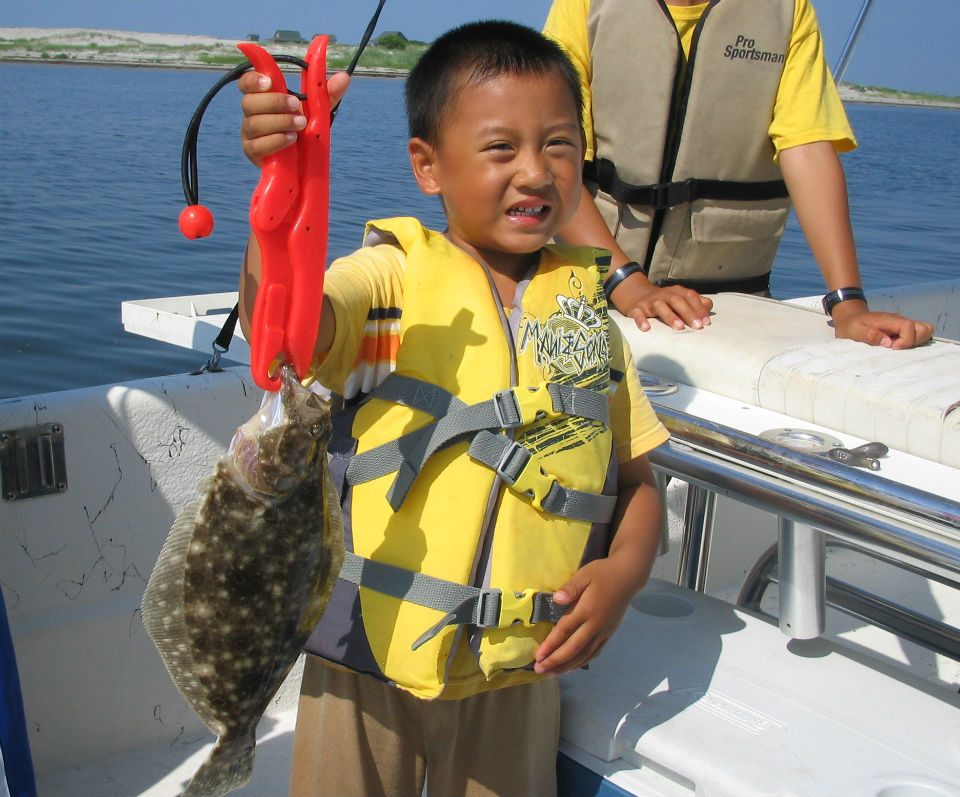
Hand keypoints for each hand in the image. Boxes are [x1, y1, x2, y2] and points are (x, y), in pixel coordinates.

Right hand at [239, 70, 350, 166]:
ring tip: (301, 124)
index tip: (270, 81)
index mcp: (262, 98)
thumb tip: (344, 77)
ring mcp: (250, 135)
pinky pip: (258, 146)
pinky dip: (276, 141)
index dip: (253, 80)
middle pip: (249, 103)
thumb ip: (327, 93)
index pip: (246, 83)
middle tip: (297, 105)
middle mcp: (251, 114)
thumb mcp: (317, 110)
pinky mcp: (253, 153)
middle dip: (274, 102)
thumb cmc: (303, 129)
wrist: (301, 159)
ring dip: (280, 122)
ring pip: (254, 124)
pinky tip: (291, 139)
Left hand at [533, 556, 643, 676]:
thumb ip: (570, 588)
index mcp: (588, 610)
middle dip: (556, 661)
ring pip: (584, 654)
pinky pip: (594, 652)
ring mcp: (604, 631)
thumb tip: (556, 600)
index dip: (551, 645)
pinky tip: (571, 667)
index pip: (565, 631)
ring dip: (567, 666)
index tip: (538, 656)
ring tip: (551, 674)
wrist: (628, 577)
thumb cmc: (603, 573)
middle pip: (574, 648)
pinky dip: (582, 662)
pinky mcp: (609, 634)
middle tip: (540, 671)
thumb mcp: (584, 575)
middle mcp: (596, 625)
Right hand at [613, 278, 713, 331]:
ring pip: (660, 306)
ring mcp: (650, 301)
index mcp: (676, 292)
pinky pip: (638, 313)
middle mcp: (664, 295)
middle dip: (688, 313)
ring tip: (679, 327)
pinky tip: (646, 328)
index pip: (690, 297)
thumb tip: (709, 306)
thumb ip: (695, 302)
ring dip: (670, 316)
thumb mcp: (680, 298)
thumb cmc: (664, 301)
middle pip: (677, 301)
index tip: (706, 322)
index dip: (699, 308)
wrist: (637, 295)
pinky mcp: (637, 309)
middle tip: (697, 326)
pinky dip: (641, 320)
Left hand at [831, 301, 933, 348]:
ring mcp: (902, 325)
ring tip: (900, 348)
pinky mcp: (902, 330)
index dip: (905, 340)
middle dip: (914, 342)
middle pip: (923, 329)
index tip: (892, 348)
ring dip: (917, 342)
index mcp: (889, 320)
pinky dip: (914, 342)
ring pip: (924, 331)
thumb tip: (888, 343)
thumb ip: (870, 335)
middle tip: (897, 349)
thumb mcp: (855, 330)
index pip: (909, 326)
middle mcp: (899, 321)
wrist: (850, 317)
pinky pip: (918, 334)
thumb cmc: (851, 325)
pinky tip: (899, 347)